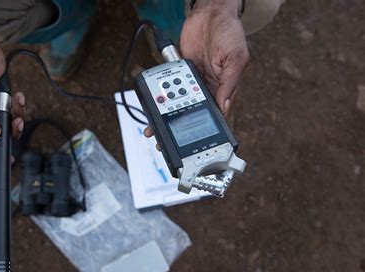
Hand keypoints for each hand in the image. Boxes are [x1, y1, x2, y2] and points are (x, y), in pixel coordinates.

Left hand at [145, 0, 248, 140]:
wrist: (211, 13)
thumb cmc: (230, 33)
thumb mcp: (236, 58)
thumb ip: (229, 83)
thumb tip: (224, 106)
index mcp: (223, 88)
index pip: (215, 114)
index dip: (205, 129)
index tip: (194, 142)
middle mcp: (207, 87)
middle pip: (191, 112)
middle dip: (179, 128)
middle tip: (165, 141)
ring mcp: (191, 81)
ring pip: (177, 104)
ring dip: (165, 116)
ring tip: (152, 130)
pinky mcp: (180, 71)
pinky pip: (168, 87)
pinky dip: (159, 97)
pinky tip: (150, 108)